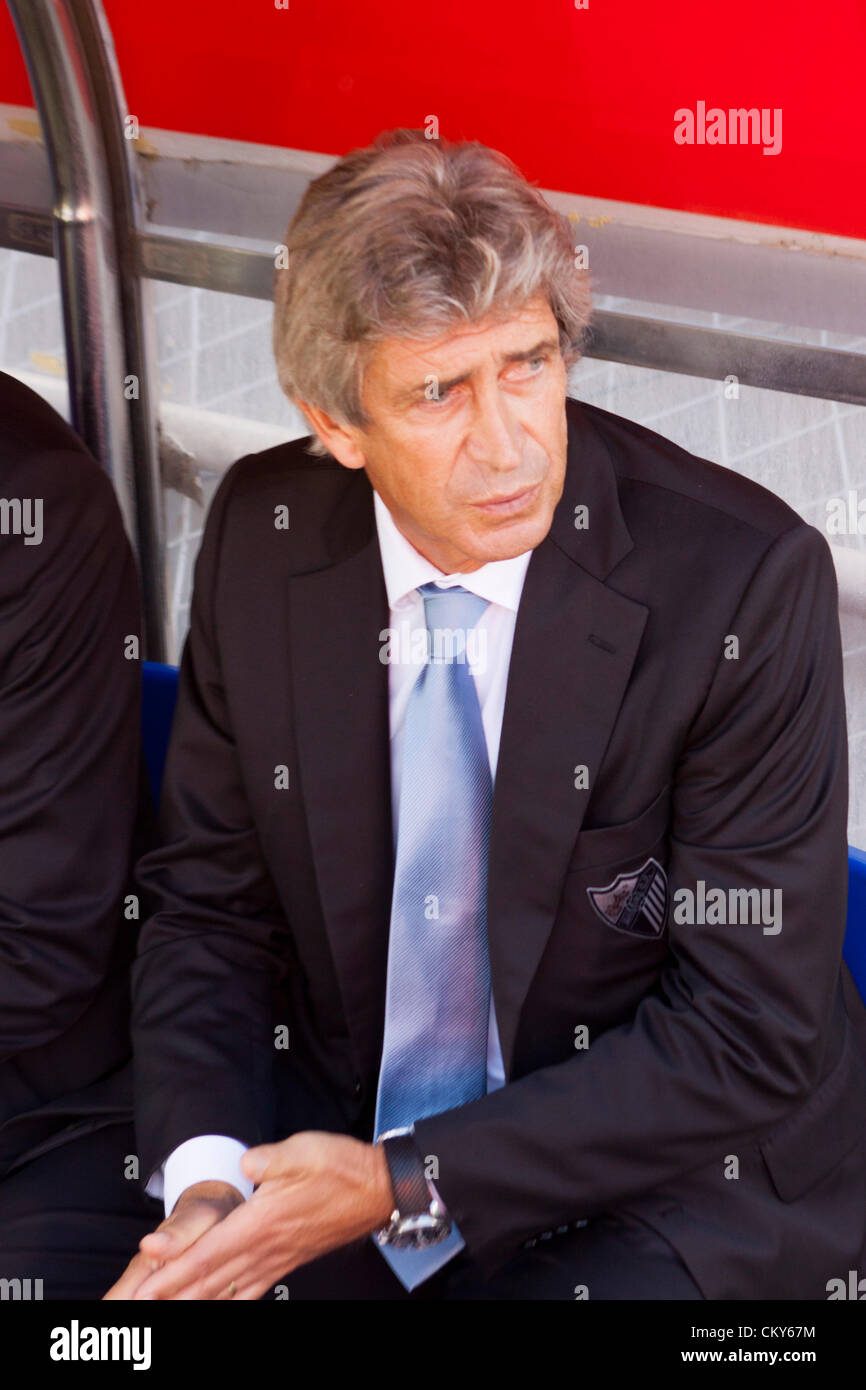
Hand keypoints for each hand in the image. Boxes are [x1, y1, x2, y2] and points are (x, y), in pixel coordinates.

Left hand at [121, 1131, 394, 1300]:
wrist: (377, 1190)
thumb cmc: (341, 1169)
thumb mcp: (303, 1150)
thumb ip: (269, 1159)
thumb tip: (245, 1164)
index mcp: (263, 1221)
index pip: (209, 1252)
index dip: (175, 1270)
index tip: (147, 1284)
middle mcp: (267, 1247)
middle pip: (211, 1278)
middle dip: (174, 1294)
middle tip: (142, 1305)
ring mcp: (278, 1259)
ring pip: (228, 1289)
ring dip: (195, 1301)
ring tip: (169, 1310)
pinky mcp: (288, 1261)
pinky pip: (251, 1289)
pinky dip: (228, 1300)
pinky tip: (219, 1304)